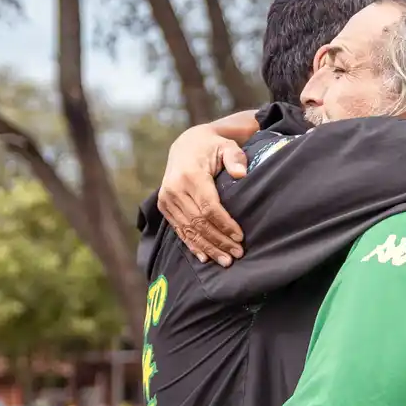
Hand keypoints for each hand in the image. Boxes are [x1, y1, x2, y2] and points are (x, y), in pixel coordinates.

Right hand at [159, 125, 247, 265]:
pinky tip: (205, 257)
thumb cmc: (212, 147)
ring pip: (189, 230)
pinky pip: (179, 229)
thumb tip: (241, 174)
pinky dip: (192, 244)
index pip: (209, 207)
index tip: (240, 237)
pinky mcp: (164, 206)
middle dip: (219, 240)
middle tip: (237, 254)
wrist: (186, 145)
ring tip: (225, 260)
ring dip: (208, 247)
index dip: (224, 224)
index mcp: (190, 175)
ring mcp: (166, 199)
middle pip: (199, 222)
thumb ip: (235, 158)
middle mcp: (174, 189)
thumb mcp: (226, 146)